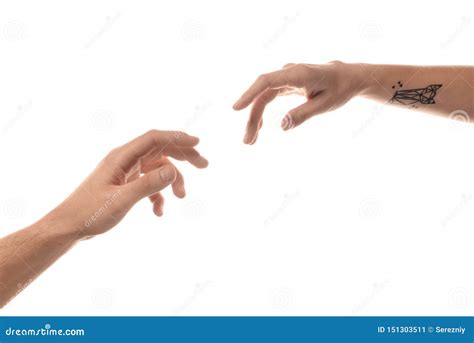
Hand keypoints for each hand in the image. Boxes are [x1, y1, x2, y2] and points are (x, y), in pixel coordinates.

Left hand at [53, 130, 207, 237]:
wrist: (69, 227)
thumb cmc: (89, 213)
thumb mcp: (121, 200)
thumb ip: (148, 185)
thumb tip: (174, 170)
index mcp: (121, 157)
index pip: (154, 139)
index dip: (177, 137)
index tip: (198, 143)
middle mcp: (125, 160)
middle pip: (160, 150)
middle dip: (183, 155)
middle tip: (204, 165)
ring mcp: (125, 172)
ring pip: (157, 168)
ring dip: (172, 180)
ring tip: (181, 197)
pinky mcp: (125, 185)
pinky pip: (149, 183)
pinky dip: (158, 195)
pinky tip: (159, 211)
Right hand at [233, 61, 364, 143]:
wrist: (348, 77)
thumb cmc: (340, 89)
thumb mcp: (326, 105)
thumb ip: (304, 114)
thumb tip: (282, 126)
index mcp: (298, 74)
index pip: (267, 82)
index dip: (249, 94)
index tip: (236, 108)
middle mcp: (288, 73)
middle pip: (262, 95)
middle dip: (252, 118)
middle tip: (248, 141)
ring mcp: (285, 78)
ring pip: (263, 98)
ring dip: (255, 119)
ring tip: (251, 140)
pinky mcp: (285, 84)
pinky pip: (268, 98)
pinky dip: (262, 113)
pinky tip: (260, 128)